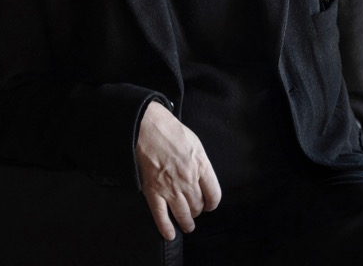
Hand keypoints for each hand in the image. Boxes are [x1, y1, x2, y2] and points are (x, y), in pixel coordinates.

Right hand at [136, 101, 221, 240]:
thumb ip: (200, 163)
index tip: (209, 205)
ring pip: (183, 215)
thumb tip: (202, 177)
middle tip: (195, 210)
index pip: (214, 195)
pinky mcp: (153, 192)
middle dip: (198, 210)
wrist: (148, 127)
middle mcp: (188, 180)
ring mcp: (170, 188)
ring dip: (187, 223)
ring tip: (187, 225)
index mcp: (201, 166)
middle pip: (198, 206)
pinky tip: (170, 234)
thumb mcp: (195, 143)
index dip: (212, 203)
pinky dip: (166, 228)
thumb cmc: (171, 131)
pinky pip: (161, 217)